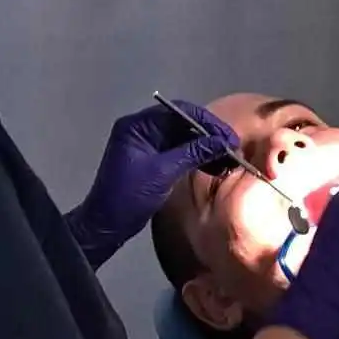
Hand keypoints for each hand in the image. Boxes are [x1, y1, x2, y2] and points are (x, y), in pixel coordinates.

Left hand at [66, 97, 238, 267]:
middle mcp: (142, 129)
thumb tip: (223, 142)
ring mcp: (147, 145)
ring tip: (228, 160)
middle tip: (232, 148)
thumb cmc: (128, 197)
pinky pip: (179, 152)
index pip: (179, 111)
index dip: (207, 122)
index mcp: (138, 125)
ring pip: (183, 138)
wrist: (105, 227)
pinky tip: (215, 166)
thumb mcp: (163, 173)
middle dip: (209, 135)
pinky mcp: (152, 161)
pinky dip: (196, 158)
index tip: (228, 136)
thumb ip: (193, 153)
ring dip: (205, 148)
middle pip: (183, 123)